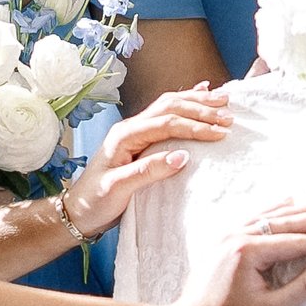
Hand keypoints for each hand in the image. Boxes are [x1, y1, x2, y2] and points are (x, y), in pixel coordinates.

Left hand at [57, 88, 234, 240]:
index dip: (195, 126)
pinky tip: (200, 93)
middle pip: (170, 107)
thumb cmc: (95, 202)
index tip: (220, 133)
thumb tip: (182, 156)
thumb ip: (148, 171)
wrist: (77, 212)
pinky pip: (166, 115)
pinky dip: (186, 103)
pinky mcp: (141, 141)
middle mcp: (130, 128)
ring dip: (197, 102)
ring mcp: (135, 132)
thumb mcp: (119, 189)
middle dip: (201, 109)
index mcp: (125, 136)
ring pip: (169, 106)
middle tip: (228, 115)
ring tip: (223, 100)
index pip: (167, 123)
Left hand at [174, 202, 305, 305]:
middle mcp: (237, 235)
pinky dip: (277, 211)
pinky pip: (256, 217)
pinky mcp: (224, 239)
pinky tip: (290, 206)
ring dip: (299, 209)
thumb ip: (303, 286)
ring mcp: (228, 233)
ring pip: (270, 214)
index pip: (297, 242)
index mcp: (248, 251)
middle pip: (285, 221)